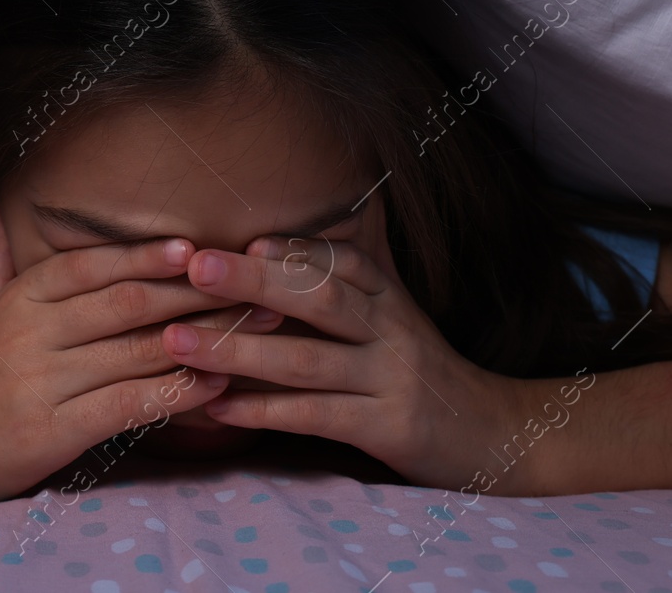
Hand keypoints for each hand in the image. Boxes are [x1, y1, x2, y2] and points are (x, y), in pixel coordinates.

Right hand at [0, 203, 285, 511]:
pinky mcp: (51, 431)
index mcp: (20, 298)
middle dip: (198, 292)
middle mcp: (31, 332)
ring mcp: (42, 381)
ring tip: (256, 330)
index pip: (92, 264)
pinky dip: (176, 393)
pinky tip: (216, 387)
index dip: (146, 254)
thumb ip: (2, 257)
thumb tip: (5, 204)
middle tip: (255, 285)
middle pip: (128, 302)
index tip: (198, 248)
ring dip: (204, 340)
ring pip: (136, 351)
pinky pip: (128, 404)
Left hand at [158, 235, 528, 489]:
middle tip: (194, 267)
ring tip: (181, 342)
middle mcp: (389, 327)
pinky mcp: (389, 427)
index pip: (333, 259)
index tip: (233, 239)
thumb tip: (252, 255)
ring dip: (240, 349)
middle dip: (252, 281)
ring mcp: (390, 378)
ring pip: (308, 359)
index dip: (281, 248)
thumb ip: (330, 287)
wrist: (491, 432)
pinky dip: (266, 410)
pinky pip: (318, 415)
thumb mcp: (382, 317)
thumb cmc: (412, 369)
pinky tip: (219, 408)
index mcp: (384, 294)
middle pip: (318, 296)